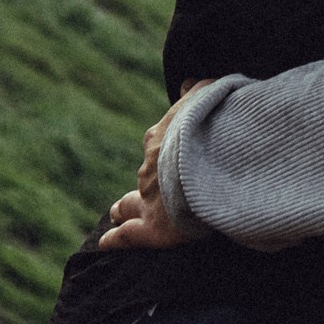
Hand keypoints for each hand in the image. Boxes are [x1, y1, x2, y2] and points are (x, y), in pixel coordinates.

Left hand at [98, 80, 211, 252]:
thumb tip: (185, 82)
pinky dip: (116, 238)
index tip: (171, 148)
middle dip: (146, 179)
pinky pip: (127, 236)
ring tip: (116, 212)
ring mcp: (149, 200)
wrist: (212, 163)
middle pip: (144, 174)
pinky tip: (107, 241)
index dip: (164, 145)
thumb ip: (198, 90)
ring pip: (129, 204)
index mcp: (162, 137)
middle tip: (147, 184)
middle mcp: (150, 168)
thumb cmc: (217, 128)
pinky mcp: (154, 229)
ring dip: (124, 207)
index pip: (158, 140)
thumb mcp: (210, 97)